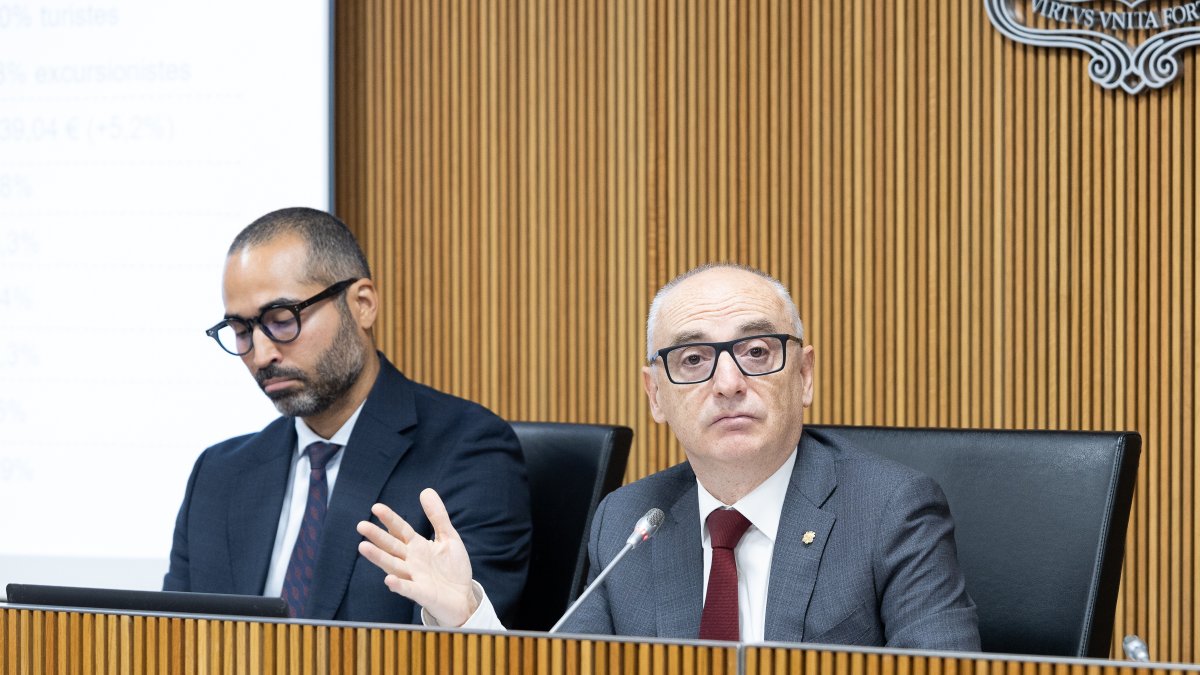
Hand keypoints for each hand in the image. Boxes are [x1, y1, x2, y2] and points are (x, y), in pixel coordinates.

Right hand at [357, 488, 479, 626]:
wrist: (463, 597)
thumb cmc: (453, 568)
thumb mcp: (448, 537)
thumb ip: (437, 516)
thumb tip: (426, 491)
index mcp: (417, 546)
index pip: (400, 530)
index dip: (389, 519)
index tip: (376, 507)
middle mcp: (411, 561)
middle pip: (391, 546)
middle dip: (377, 537)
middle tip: (361, 525)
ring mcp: (414, 577)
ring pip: (393, 565)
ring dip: (379, 558)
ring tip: (363, 547)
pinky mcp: (421, 593)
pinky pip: (408, 589)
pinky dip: (398, 585)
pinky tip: (388, 580)